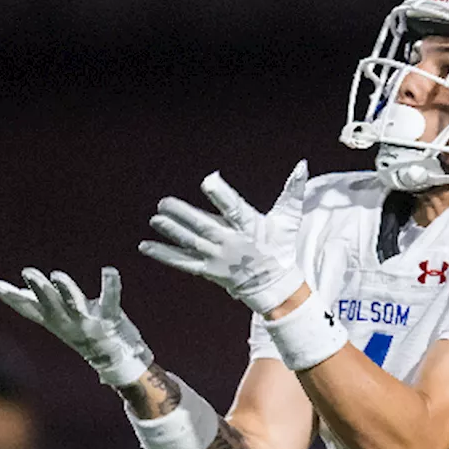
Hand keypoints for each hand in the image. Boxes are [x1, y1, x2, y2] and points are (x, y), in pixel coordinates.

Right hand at [0, 266, 152, 386]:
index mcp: (53, 320)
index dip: (11, 297)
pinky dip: (110, 284)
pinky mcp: (109, 320)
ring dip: (65, 290)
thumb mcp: (57, 319)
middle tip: (28, 272)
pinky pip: (110, 300)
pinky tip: (109, 271)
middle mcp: (67, 322)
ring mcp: (87, 323)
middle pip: (49, 303)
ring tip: (57, 275)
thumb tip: (17, 292)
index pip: (28, 307)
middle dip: (39, 289)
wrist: (114, 361)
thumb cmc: (83, 333)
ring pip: (73, 303)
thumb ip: (39, 305)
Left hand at [139, 160, 307, 314]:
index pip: (234, 208)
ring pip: (189, 243)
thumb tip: (303, 163)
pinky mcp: (208, 270)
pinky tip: (145, 245)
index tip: (209, 180)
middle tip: (163, 203)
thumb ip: (293, 190)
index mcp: (249, 227)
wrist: (275, 285)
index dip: (221, 195)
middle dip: (182, 215)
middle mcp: (230, 243)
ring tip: (154, 219)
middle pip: (203, 227)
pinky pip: (182, 262)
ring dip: (170, 232)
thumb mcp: (288, 218)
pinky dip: (163, 254)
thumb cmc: (281, 247)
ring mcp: (217, 259)